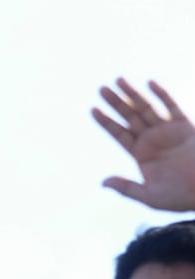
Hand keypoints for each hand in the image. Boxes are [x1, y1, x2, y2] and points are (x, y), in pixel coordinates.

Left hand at [92, 77, 194, 210]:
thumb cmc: (178, 197)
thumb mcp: (148, 196)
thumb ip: (126, 187)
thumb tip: (103, 182)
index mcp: (141, 155)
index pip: (119, 134)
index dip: (106, 122)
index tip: (92, 109)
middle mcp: (152, 140)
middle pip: (129, 117)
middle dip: (116, 103)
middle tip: (101, 89)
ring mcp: (168, 131)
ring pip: (146, 108)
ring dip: (132, 94)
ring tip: (117, 81)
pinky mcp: (185, 126)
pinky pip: (172, 107)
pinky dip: (162, 95)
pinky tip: (149, 83)